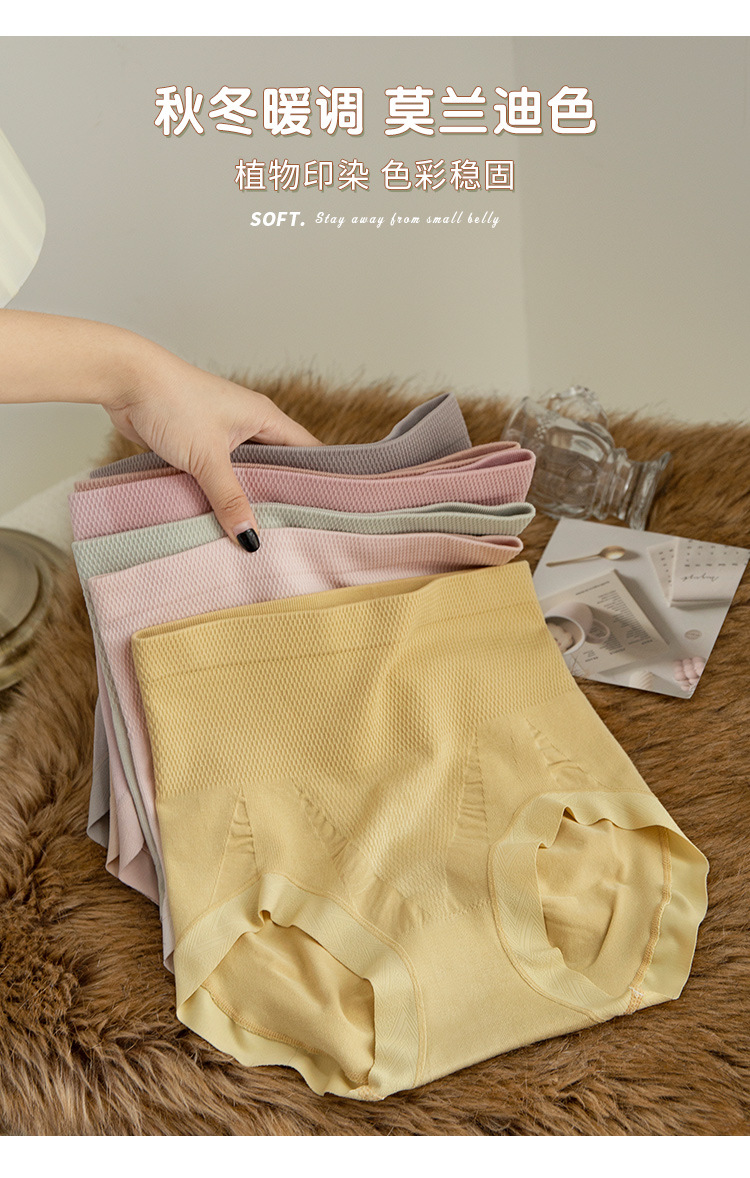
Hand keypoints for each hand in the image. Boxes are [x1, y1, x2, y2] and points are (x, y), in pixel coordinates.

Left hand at [106, 353, 321, 548]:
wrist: (125, 381)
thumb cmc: (173, 402)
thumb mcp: (207, 457)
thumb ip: (229, 498)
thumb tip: (250, 538)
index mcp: (264, 417)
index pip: (306, 451)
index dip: (317, 478)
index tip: (327, 510)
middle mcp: (248, 424)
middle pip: (276, 466)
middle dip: (280, 496)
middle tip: (292, 532)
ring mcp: (222, 434)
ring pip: (244, 473)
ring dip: (246, 497)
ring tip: (259, 532)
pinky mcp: (197, 445)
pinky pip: (217, 476)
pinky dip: (220, 494)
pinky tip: (222, 518)